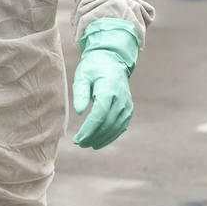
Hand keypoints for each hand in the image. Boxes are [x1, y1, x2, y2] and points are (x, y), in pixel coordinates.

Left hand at [72, 19, 139, 149]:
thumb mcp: (82, 76)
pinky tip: (99, 141)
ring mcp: (127, 106)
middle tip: (79, 143)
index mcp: (109, 90)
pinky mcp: (128, 110)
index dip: (89, 129)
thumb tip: (79, 112)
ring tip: (87, 144)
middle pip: (107, 124)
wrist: (112, 60)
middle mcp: (121, 100)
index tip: (78, 138)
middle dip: (93, 136)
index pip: (100, 115)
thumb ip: (80, 93)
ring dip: (102, 138)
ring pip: (116, 128)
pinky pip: (121, 126)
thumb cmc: (94, 68)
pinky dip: (111, 136)